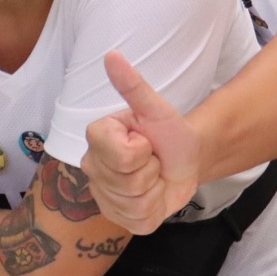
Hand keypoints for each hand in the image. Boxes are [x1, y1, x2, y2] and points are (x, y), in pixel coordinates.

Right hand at [82, 51, 201, 234]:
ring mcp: (103, 197)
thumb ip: (132, 85)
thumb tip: (112, 55)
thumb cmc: (168, 132)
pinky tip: (153, 196)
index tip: (144, 140)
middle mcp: (91, 169)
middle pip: (126, 180)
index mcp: (96, 138)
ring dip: (154, 188)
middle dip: (150, 169)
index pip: (120, 154)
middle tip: (151, 159)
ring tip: (153, 177)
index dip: (142, 148)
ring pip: (133, 201)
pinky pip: (138, 219)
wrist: (185, 160)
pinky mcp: (119, 220)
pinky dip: (155, 209)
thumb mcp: (156, 108)